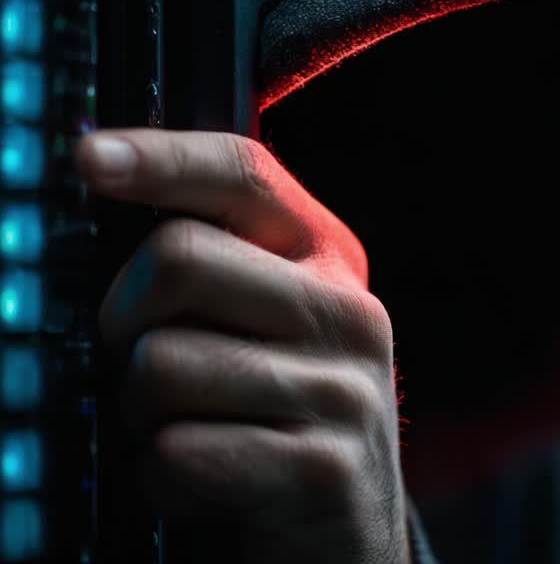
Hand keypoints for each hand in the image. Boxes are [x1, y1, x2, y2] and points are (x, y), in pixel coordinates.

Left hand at [78, 129, 407, 563]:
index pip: (245, 176)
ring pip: (162, 365)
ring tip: (193, 432)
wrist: (344, 535)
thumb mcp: (266, 325)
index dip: (162, 158)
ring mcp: (344, 391)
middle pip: (179, 260)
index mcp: (330, 259)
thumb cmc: (275, 416)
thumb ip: (214, 266)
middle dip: (125, 321)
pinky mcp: (321, 470)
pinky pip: (178, 453)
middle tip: (146, 367)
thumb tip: (99, 193)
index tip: (88, 157)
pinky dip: (165, 480)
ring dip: (144, 415)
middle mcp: (349, 312)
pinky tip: (208, 486)